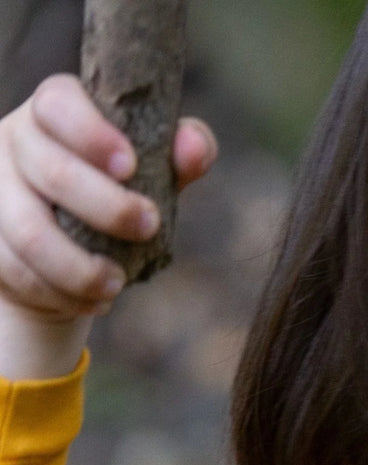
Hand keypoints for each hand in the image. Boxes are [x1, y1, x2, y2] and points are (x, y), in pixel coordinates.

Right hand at [0, 74, 216, 324]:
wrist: (65, 249)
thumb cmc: (115, 195)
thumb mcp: (151, 172)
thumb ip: (178, 156)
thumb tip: (195, 149)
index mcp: (54, 115)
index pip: (59, 104)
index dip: (92, 133)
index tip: (130, 166)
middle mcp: (15, 143)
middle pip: (51, 171)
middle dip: (108, 208)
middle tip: (148, 228)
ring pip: (30, 233)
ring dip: (80, 268)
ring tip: (116, 285)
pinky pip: (18, 272)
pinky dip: (61, 295)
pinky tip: (92, 301)